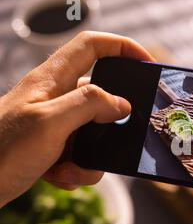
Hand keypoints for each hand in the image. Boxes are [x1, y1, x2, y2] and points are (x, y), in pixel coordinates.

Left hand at [0, 31, 153, 206]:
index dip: (122, 47)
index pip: (92, 46)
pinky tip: (60, 177)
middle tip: (116, 139)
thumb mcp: (49, 123)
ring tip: (70, 169)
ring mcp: (56, 123)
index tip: (146, 64)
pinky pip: (83, 154)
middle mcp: (57, 98)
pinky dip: (78, 170)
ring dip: (92, 157)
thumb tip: (121, 104)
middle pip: (102, 98)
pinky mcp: (55, 146)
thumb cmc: (1, 151)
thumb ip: (88, 105)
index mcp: (53, 80)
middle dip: (112, 124)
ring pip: (96, 133)